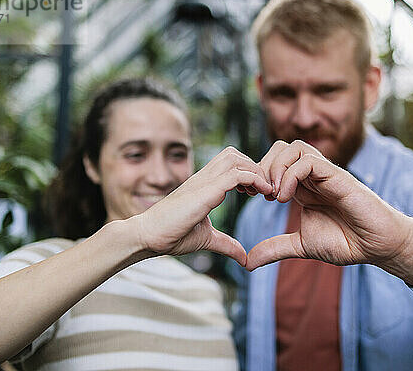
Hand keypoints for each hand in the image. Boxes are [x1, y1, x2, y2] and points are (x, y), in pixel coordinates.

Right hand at [125, 147, 272, 266]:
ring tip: (265, 191)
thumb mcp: (207, 239)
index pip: (231, 163)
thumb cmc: (171, 235)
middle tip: (265, 190)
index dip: (250, 172)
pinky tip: (262, 194)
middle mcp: (204, 178)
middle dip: (255, 167)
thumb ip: (227, 244)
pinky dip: (253, 179)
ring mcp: (203, 182)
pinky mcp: (204, 192)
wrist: (147, 236)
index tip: (260, 193)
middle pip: (235, 154)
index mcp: (204, 185)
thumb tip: (245, 258)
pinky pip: (235, 175)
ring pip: (236, 158)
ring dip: (256, 171)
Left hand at [246, 140, 412, 293]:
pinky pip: (310, 161)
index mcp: (303, 186)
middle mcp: (313, 175)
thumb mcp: (301, 246)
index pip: (274, 161)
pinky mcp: (339, 177)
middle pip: (281, 146)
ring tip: (274, 195)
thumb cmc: (346, 242)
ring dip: (276, 167)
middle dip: (264, 166)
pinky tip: (286, 197)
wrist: (377, 246)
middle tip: (260, 193)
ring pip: (295, 147)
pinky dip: (291, 175)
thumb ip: (275, 248)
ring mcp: (326, 174)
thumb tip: (247, 262)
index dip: (258, 173)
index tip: (252, 196)